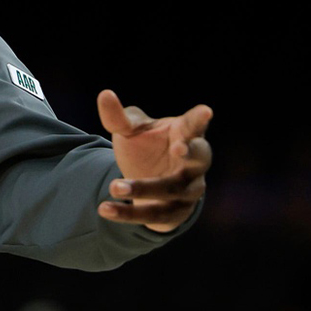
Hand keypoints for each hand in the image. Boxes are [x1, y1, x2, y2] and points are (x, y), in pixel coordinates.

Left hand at [96, 89, 213, 232]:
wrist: (145, 182)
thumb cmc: (144, 147)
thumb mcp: (129, 130)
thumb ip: (117, 116)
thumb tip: (105, 94)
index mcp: (184, 134)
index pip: (195, 125)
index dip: (200, 119)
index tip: (205, 112)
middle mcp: (194, 163)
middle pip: (201, 158)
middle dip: (192, 153)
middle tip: (178, 149)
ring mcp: (189, 188)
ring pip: (173, 190)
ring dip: (144, 189)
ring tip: (114, 187)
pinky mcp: (177, 212)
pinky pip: (156, 215)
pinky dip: (129, 213)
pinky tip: (105, 209)